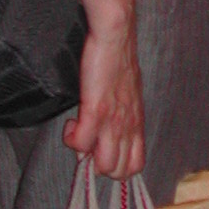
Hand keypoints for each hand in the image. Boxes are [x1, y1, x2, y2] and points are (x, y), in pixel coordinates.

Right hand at [65, 15, 144, 177]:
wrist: (115, 37)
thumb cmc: (119, 61)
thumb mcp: (126, 94)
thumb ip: (120, 116)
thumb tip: (102, 134)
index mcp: (137, 123)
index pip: (136, 165)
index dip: (117, 165)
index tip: (102, 151)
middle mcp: (128, 126)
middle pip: (119, 172)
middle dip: (99, 164)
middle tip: (88, 143)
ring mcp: (114, 121)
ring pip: (104, 166)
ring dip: (86, 156)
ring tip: (79, 133)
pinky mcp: (96, 111)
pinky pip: (81, 143)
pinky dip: (71, 139)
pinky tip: (71, 124)